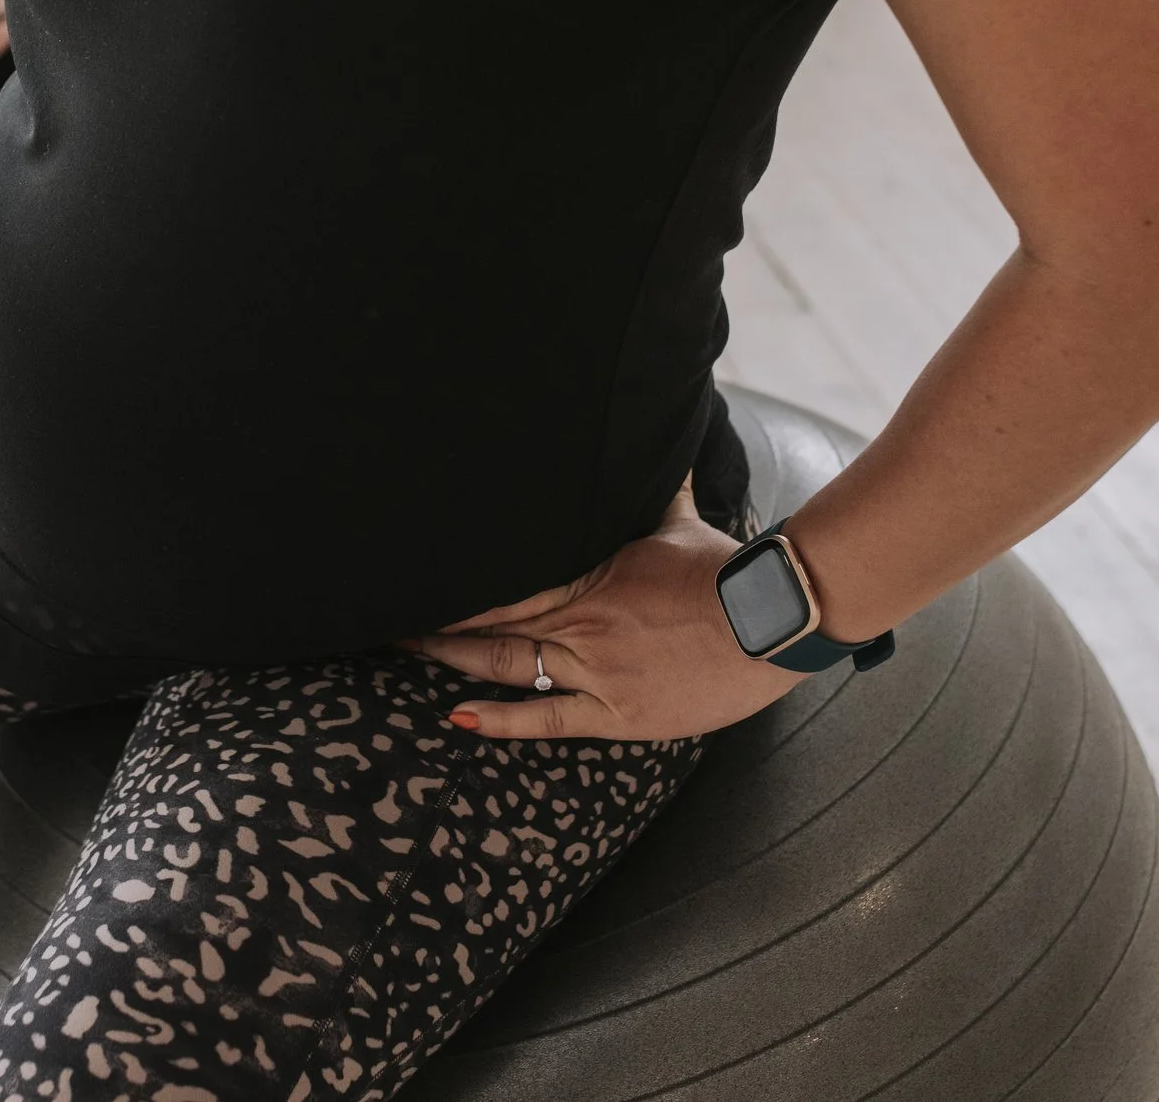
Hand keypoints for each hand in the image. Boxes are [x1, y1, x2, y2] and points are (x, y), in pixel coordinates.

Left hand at [407, 480, 800, 742]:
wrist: (772, 621)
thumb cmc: (728, 570)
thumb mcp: (679, 520)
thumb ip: (656, 489)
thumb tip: (665, 438)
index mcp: (588, 575)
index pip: (504, 580)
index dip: (455, 584)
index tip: (416, 575)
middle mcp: (581, 623)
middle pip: (491, 621)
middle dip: (437, 619)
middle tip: (386, 615)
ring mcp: (595, 672)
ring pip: (504, 664)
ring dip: (453, 659)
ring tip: (407, 652)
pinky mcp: (617, 713)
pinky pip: (546, 718)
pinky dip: (499, 720)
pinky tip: (458, 717)